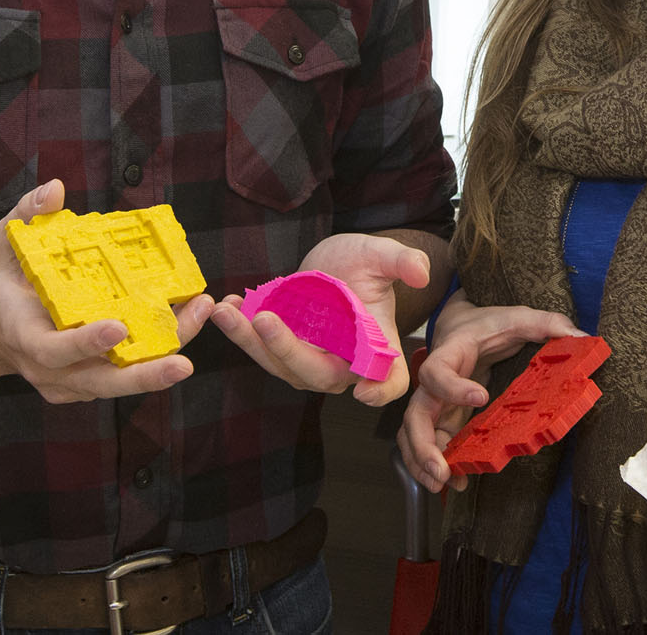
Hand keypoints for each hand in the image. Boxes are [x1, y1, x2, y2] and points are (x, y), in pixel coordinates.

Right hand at [0, 180, 214, 403]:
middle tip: (182, 365)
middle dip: (143, 376)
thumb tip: (55, 190)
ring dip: (163, 358)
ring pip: (122, 379)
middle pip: (100, 383)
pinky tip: (189, 318)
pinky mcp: (89, 383)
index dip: (86, 343)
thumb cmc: (6, 281)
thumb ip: (27, 215)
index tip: (120, 326)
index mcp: (25, 337)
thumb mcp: (6, 242)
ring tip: (200, 317)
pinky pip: (127, 371)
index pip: (54, 350)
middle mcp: (50, 369)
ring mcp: (71, 382)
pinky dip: (158, 350)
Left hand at [209, 232, 430, 405]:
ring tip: (226, 312)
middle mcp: (343, 364)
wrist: (332, 264)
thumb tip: (421, 272)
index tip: (365, 392)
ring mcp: (310, 360)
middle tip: (264, 320)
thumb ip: (401, 261)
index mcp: (377, 349)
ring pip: (280, 365)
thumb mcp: (380, 255)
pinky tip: (226, 305)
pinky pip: (259, 349)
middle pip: (318, 374)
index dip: (381, 391)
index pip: (389, 381)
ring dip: (249, 341)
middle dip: (287, 351)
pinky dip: (238, 330)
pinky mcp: (281, 350)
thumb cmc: (362, 264)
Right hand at [396, 293, 584, 492]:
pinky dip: (433, 465)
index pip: (437, 371)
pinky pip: (429, 444)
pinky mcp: (443, 418)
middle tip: (442, 470)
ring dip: (422, 462)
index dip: (453, 387)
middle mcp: (434, 382)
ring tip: (445, 483)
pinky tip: (453, 482)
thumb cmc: (488, 324)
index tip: (481, 397)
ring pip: (413, 435)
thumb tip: (581, 337)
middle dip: (422, 445)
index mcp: (450, 353)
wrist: (462, 326)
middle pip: (415, 415)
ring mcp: (435, 403)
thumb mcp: (516, 317)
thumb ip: (546, 323)